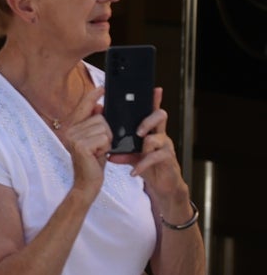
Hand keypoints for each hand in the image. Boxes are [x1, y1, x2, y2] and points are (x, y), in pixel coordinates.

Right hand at [59, 86, 111, 199]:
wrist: (86, 184)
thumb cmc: (92, 163)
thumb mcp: (96, 140)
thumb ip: (94, 123)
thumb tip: (100, 106)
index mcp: (71, 127)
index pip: (83, 106)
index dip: (93, 95)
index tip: (102, 87)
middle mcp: (69, 130)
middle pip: (100, 118)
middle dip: (107, 132)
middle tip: (100, 147)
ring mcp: (73, 137)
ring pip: (104, 128)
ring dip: (107, 141)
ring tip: (99, 152)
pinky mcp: (80, 145)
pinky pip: (104, 138)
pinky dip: (106, 147)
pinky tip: (99, 156)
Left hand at [109, 88, 188, 205]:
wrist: (162, 185)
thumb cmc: (147, 165)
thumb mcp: (131, 156)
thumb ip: (120, 150)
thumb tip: (106, 150)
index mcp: (150, 130)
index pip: (152, 111)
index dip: (155, 100)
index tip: (155, 89)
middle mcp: (160, 135)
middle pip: (160, 117)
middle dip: (148, 120)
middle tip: (137, 131)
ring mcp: (165, 146)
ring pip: (158, 138)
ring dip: (145, 144)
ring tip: (138, 151)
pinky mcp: (168, 159)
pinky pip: (156, 157)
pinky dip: (142, 165)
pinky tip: (134, 172)